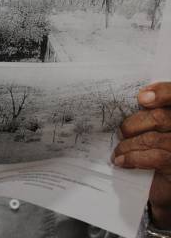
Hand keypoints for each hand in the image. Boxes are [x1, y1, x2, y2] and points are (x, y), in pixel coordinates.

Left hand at [114, 82, 170, 227]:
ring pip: (152, 139)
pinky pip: (155, 157)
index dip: (162, 93)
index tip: (141, 98)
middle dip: (133, 124)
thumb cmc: (156, 152)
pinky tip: (122, 162)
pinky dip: (133, 158)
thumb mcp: (152, 129)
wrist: (163, 188)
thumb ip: (148, 114)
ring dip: (128, 145)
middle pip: (159, 117)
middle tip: (122, 132)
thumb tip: (132, 101)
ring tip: (118, 151)